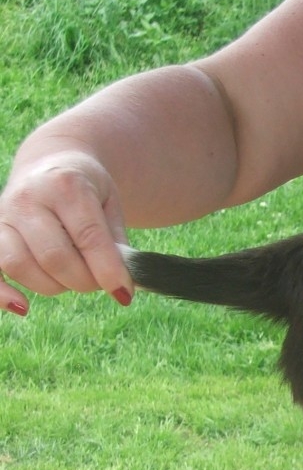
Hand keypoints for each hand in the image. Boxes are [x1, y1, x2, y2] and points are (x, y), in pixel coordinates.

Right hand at [0, 152, 134, 315]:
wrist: (49, 163)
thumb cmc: (86, 190)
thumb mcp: (110, 204)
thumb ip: (115, 241)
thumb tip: (120, 284)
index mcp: (66, 186)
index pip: (88, 237)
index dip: (108, 271)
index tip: (124, 294)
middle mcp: (29, 198)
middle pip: (54, 257)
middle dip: (83, 281)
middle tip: (98, 282)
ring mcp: (3, 215)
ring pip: (20, 265)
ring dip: (53, 286)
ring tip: (71, 280)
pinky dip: (2, 293)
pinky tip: (23, 306)